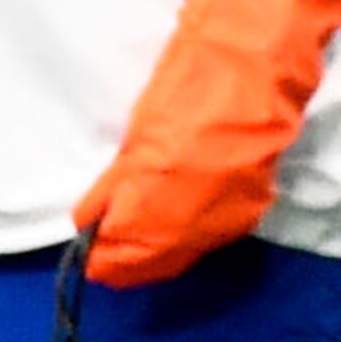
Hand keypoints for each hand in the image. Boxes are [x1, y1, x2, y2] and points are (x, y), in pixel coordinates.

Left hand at [74, 23, 297, 286]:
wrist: (253, 73)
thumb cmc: (183, 95)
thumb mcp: (134, 143)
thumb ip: (110, 191)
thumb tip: (87, 222)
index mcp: (150, 211)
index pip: (112, 259)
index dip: (96, 254)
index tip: (87, 244)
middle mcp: (187, 233)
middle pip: (146, 268)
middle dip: (124, 257)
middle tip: (108, 237)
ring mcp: (222, 226)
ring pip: (179, 257)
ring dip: (156, 248)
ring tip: (141, 227)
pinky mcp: (249, 214)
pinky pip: (208, 237)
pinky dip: (189, 231)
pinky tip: (181, 211)